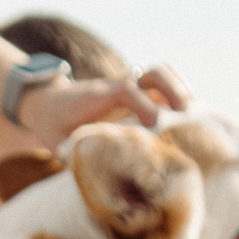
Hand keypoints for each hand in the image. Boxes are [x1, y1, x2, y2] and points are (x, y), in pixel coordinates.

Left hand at [17, 67, 191, 148]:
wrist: (49, 101)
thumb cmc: (54, 124)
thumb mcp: (54, 139)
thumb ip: (66, 152)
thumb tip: (77, 167)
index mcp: (98, 97)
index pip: (126, 90)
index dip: (143, 104)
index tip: (153, 124)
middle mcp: (117, 86)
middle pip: (152, 72)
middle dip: (172, 88)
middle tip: (183, 111)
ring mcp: (128, 85)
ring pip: (159, 71)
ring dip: (178, 86)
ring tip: (189, 109)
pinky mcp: (134, 89)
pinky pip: (160, 81)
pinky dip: (175, 89)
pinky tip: (182, 111)